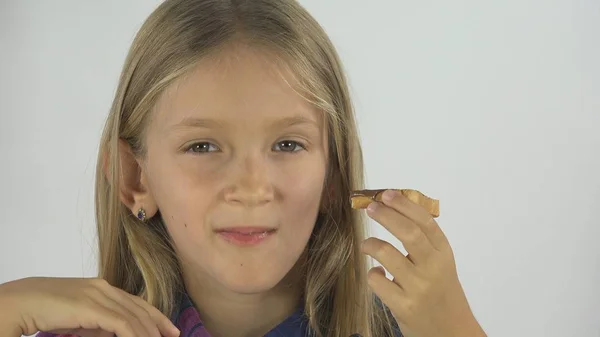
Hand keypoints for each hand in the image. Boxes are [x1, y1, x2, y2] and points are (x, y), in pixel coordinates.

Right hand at [0, 277, 179, 336]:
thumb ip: (99, 325)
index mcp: (101, 288)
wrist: (18, 302)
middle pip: (140, 308)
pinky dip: (135, 335)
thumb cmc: (43, 311)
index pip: (137, 303)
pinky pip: (122, 324)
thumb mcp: (79, 319)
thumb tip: (118, 333)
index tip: (170, 330)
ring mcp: (98, 294)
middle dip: (159, 325)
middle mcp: (103, 288)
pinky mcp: (91, 305)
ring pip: (134, 317)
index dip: (157, 316)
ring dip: (149, 333)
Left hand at [361, 190, 485, 336]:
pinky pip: (377, 281)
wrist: (452, 332)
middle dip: (387, 216)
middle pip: (409, 233)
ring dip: (371, 244)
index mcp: (444, 254)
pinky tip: (377, 274)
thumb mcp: (441, 264)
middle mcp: (434, 269)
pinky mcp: (404, 306)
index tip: (387, 194)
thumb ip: (424, 241)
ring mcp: (419, 289)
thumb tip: (395, 208)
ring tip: (368, 245)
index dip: (405, 205)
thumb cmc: (442, 293)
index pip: (426, 222)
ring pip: (387, 255)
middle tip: (371, 207)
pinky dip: (372, 274)